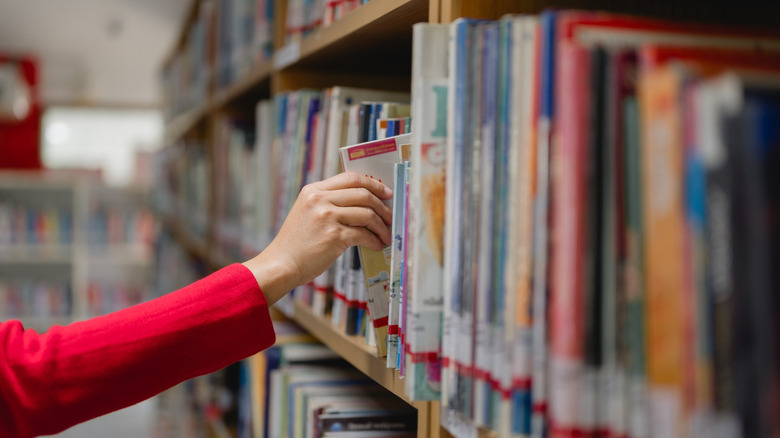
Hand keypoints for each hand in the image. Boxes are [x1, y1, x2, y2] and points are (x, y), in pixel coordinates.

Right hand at [243, 172, 392, 303]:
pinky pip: (364, 234)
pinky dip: (374, 240)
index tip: (386, 193)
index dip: (372, 183)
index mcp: (314, 190)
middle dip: (382, 206)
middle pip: (363, 194)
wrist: (281, 264)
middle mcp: (320, 199)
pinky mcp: (334, 236)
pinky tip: (376, 245)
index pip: (350, 178)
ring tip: (385, 235)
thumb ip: (329, 203)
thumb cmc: (297, 243)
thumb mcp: (307, 212)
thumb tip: (364, 204)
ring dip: (381, 226)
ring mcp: (327, 217)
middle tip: (390, 217)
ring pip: (367, 214)